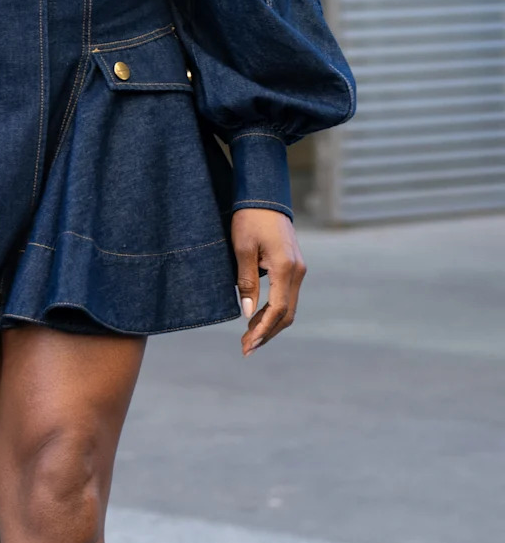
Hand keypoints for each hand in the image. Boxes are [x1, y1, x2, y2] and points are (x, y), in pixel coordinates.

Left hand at [231, 208, 305, 356]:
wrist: (264, 195)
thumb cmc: (249, 218)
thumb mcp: (242, 248)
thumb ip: (246, 281)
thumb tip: (248, 312)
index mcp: (286, 267)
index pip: (277, 309)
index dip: (263, 329)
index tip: (248, 344)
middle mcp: (298, 271)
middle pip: (287, 314)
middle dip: (267, 332)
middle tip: (246, 347)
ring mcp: (298, 268)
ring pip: (289, 307)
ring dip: (271, 324)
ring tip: (250, 337)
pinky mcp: (294, 265)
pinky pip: (287, 295)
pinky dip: (274, 310)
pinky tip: (259, 316)